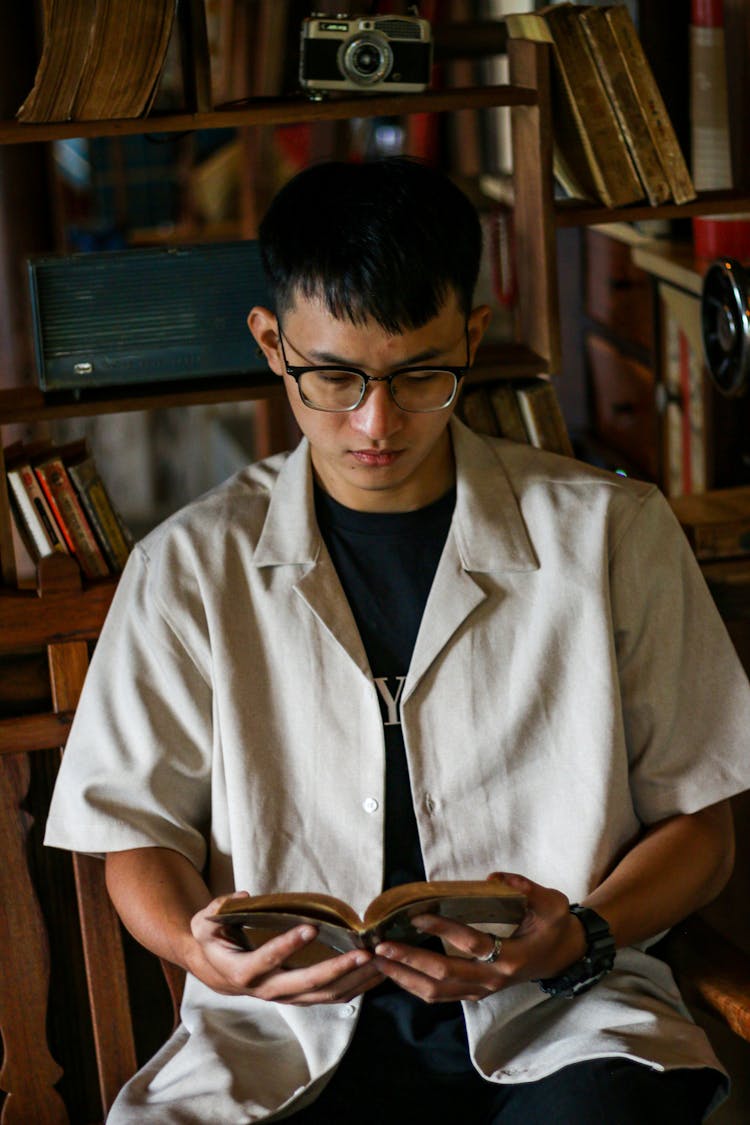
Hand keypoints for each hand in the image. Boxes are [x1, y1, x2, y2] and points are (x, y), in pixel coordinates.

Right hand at [187, 894, 383, 1004]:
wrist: (218, 972)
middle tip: (363, 953)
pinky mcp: (301, 997)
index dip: (288, 945)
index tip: (311, 927)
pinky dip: (356, 986)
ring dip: (353, 980)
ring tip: (377, 961)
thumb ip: (216, 910)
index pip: (267, 959)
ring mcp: (287, 997)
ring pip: (324, 995)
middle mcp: (268, 989)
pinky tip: (376, 972)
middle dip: (336, 969)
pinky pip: (331, 997)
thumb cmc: (214, 942)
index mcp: (243, 971)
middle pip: (305, 985)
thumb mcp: (204, 924)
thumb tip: (242, 897)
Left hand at [372, 873, 587, 1002]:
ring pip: (437, 992)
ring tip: (379, 961)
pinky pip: (440, 995)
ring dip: (406, 977)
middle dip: (411, 961)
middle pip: (445, 975)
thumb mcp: (551, 902)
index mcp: (510, 957)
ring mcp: (482, 990)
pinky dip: (414, 985)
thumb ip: (526, 888)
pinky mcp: (475, 993)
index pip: (471, 944)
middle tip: (382, 947)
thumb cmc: (555, 926)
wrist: (563, 956)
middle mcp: (492, 979)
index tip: (417, 915)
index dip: (443, 929)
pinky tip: (395, 972)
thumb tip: (495, 877)